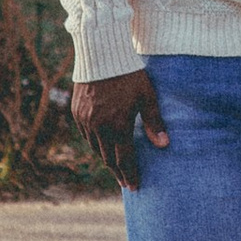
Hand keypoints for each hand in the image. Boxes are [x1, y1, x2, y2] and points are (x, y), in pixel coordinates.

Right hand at [72, 69, 163, 184]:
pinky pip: (86, 135)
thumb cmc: (130, 74)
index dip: (130, 174)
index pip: (124, 158)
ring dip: (106, 158)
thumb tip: (164, 145)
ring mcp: (85, 120)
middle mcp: (98, 126)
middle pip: (108, 157)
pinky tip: (102, 145)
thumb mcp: (147, 96)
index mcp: (117, 125)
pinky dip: (95, 143)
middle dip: (118, 171)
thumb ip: (154, 122)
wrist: (102, 54)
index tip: (135, 186)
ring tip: (116, 165)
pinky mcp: (77, 112)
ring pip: (96, 147)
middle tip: (126, 181)